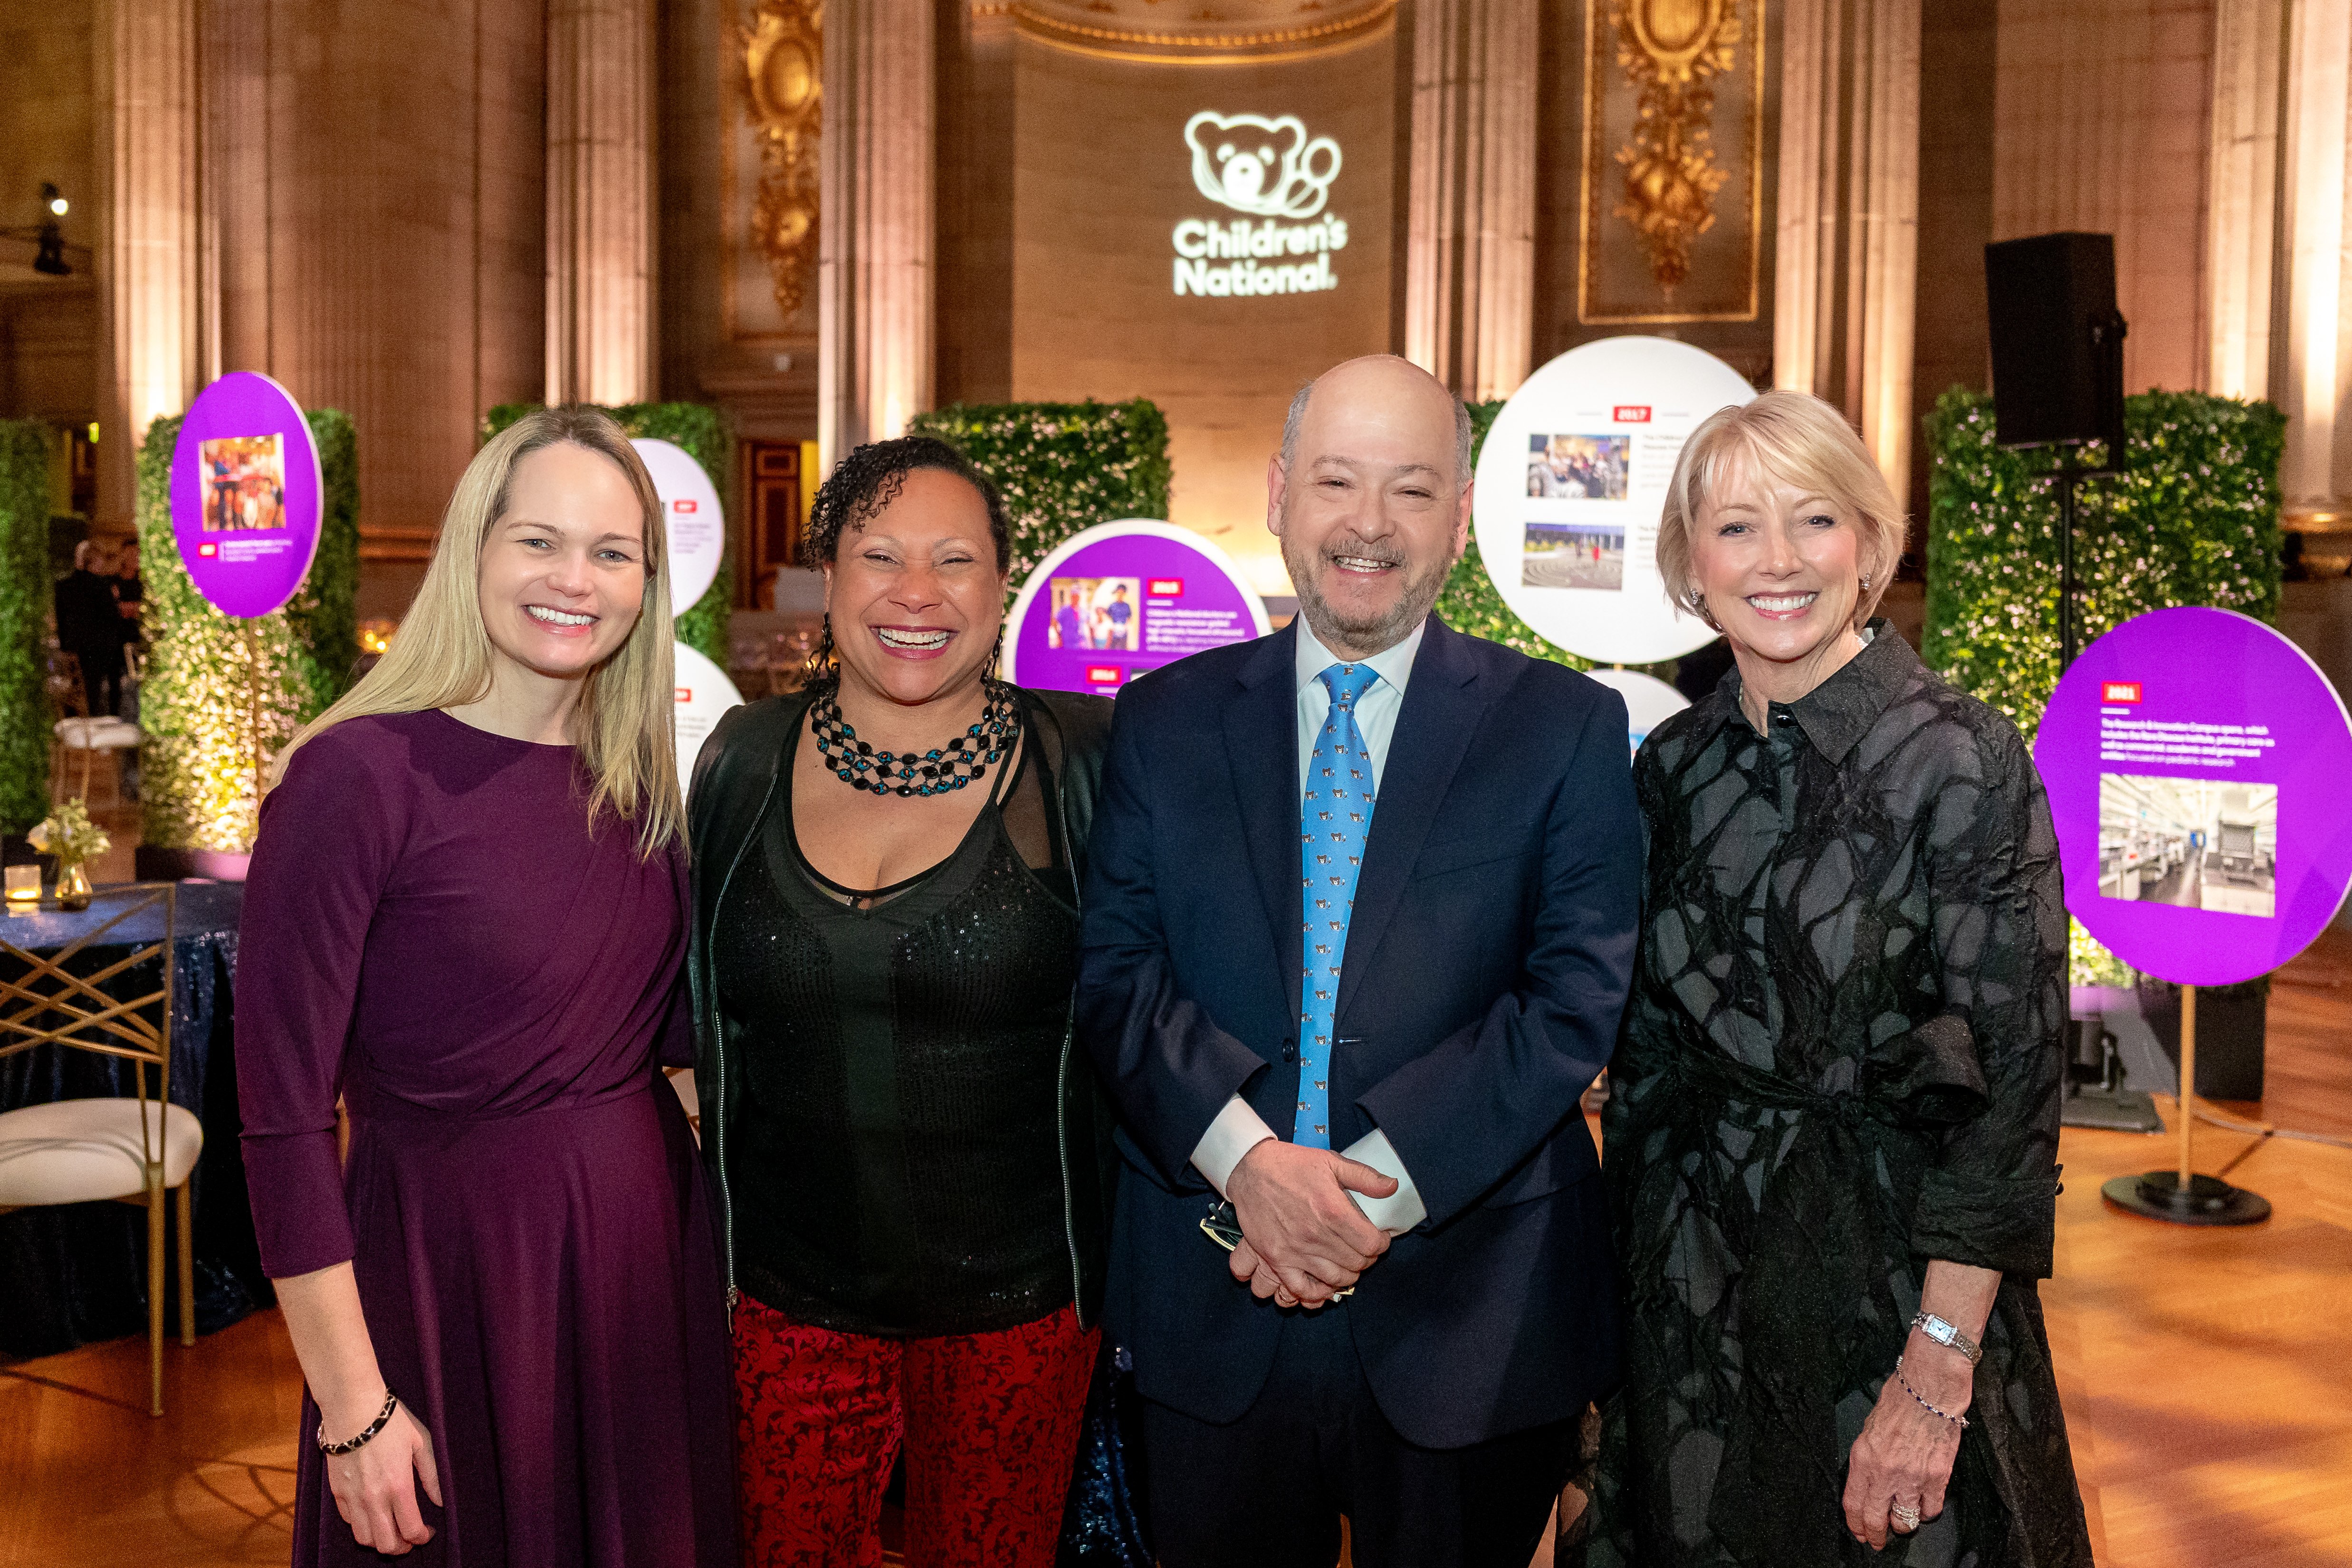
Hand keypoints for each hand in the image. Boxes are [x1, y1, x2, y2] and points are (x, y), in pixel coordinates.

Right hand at [322, 1394, 440, 1554]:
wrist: (353, 1407)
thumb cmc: (391, 1421)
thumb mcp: (420, 1443)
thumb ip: (431, 1475)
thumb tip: (439, 1501)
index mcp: (399, 1486)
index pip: (411, 1530)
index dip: (422, 1538)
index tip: (428, 1532)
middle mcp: (374, 1498)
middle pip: (386, 1544)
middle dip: (401, 1547)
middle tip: (410, 1537)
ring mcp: (353, 1497)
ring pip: (364, 1538)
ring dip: (379, 1541)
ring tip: (391, 1531)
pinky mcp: (337, 1492)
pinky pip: (349, 1521)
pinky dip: (362, 1525)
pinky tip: (373, 1514)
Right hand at [1225, 1140, 1396, 1301]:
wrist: (1250, 1169)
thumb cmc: (1291, 1164)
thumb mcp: (1331, 1162)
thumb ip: (1365, 1177)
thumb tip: (1392, 1187)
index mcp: (1333, 1211)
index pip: (1371, 1244)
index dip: (1381, 1243)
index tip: (1379, 1238)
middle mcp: (1316, 1235)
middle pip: (1356, 1264)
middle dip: (1366, 1259)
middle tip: (1363, 1250)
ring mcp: (1294, 1251)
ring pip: (1334, 1279)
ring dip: (1347, 1275)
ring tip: (1348, 1264)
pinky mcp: (1276, 1259)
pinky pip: (1300, 1289)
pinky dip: (1317, 1293)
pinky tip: (1325, 1284)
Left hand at [1842, 1337, 1967, 1550]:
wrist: (1930, 1388)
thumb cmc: (1899, 1400)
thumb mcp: (1869, 1427)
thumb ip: (1868, 1457)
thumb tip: (1869, 1478)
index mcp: (1864, 1458)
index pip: (1854, 1503)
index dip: (1856, 1524)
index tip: (1859, 1532)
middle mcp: (1885, 1473)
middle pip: (1877, 1518)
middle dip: (1875, 1535)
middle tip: (1877, 1542)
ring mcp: (1912, 1478)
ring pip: (1905, 1521)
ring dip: (1903, 1525)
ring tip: (1902, 1522)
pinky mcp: (1937, 1477)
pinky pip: (1931, 1509)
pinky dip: (1927, 1512)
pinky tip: (1924, 1506)